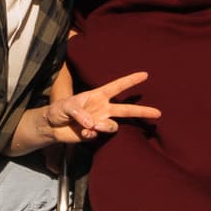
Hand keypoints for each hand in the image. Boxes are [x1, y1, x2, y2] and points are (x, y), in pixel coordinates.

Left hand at [42, 70, 161, 145]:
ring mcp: (100, 122)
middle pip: (127, 109)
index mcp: (98, 95)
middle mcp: (103, 108)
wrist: (51, 127)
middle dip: (143, 111)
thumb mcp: (66, 106)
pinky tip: (81, 132)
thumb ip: (79, 112)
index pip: (117, 86)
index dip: (130, 80)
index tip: (145, 75)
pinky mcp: (95, 134)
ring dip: (104, 126)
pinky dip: (89, 134)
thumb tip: (92, 123)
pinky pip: (97, 135)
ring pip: (113, 126)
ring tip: (92, 126)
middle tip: (158, 113)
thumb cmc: (59, 110)